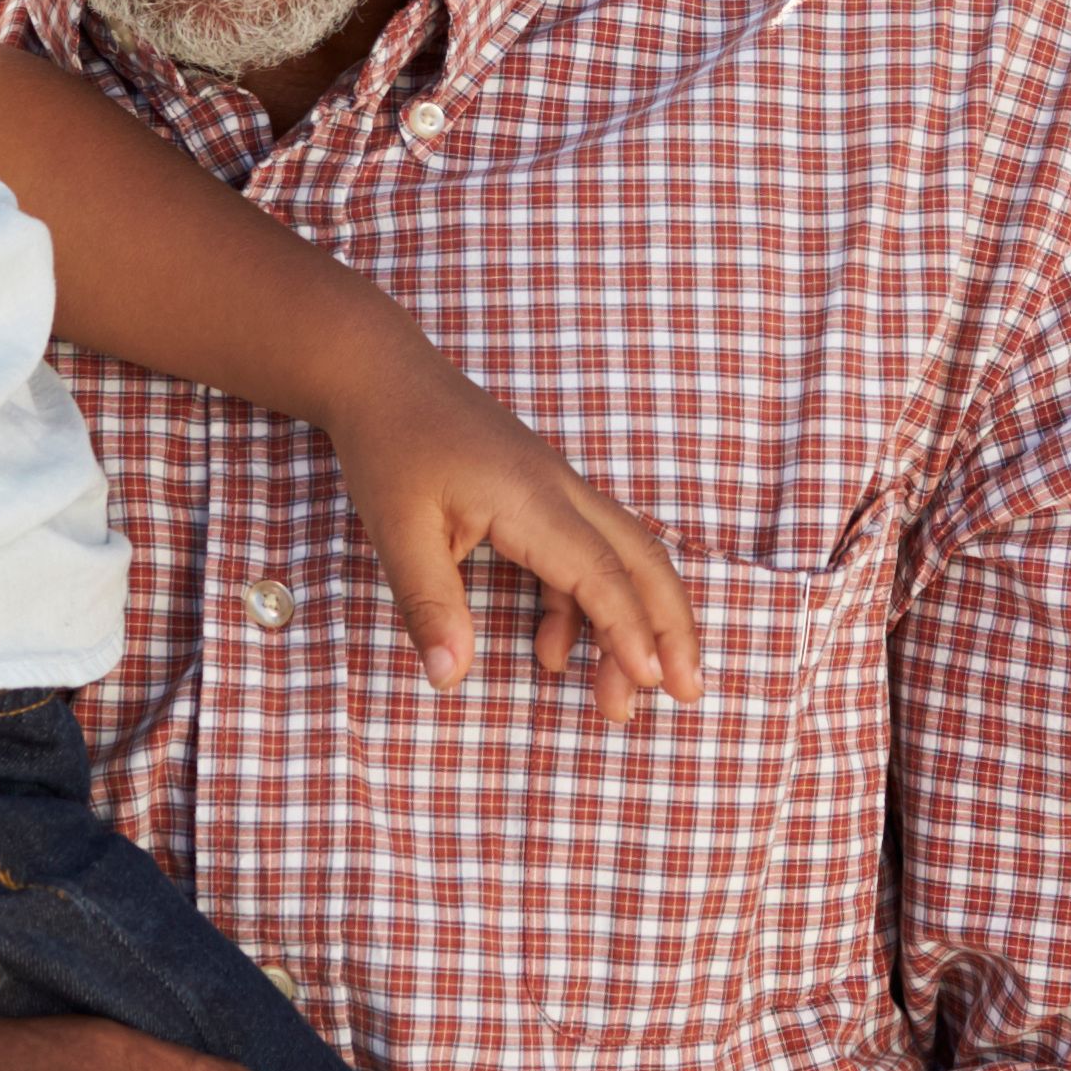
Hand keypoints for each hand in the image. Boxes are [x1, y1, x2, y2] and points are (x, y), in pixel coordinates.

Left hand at [325, 355, 701, 723]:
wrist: (382, 374)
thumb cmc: (389, 447)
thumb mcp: (396, 531)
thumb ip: (429, 606)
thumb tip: (449, 680)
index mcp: (532, 498)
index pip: (601, 572)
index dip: (631, 630)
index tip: (652, 683)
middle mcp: (561, 490)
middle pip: (644, 559)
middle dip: (673, 627)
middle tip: (688, 693)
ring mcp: (557, 489)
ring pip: (624, 557)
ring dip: (634, 623)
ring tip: (618, 696)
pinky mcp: (543, 495)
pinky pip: (587, 553)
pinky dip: (586, 606)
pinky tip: (553, 651)